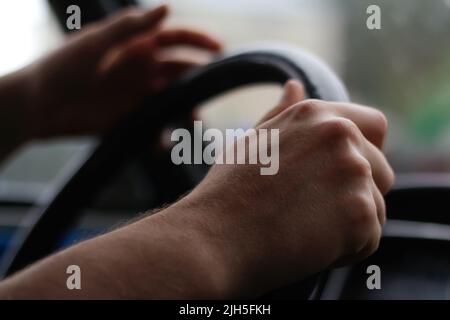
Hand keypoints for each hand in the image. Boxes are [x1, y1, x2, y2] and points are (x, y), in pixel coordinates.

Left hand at [23, 5, 221, 137]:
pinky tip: (160, 144)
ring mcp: (137, 96)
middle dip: (198, 80)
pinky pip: (153, 128)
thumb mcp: (96, 43)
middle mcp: (141, 70)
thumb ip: (131, 27)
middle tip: (208, 92)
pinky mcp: (130, 120)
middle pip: (180, 72)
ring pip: (172, 101)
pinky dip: (160, 138)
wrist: (39, 106)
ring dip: (185, 110)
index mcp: (136, 47)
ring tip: (192, 121)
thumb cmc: (63, 67)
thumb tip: (167, 7)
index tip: (221, 50)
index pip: (175, 39)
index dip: (199, 41)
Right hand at [174, 80, 394, 296]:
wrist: (213, 239)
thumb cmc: (227, 194)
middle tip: (313, 211)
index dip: (366, 153)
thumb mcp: (251, 141)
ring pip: (376, 208)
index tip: (340, 177)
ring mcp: (353, 173)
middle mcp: (341, 136)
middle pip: (381, 172)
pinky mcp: (360, 214)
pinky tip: (308, 246)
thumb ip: (282, 113)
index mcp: (317, 115)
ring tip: (305, 230)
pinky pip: (368, 239)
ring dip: (349, 225)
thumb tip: (295, 85)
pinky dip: (345, 250)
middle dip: (358, 195)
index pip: (375, 126)